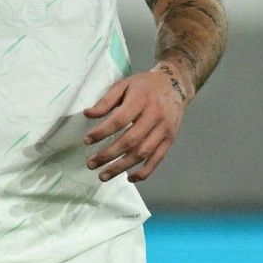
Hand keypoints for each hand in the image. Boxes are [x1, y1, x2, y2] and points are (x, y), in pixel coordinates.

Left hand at [82, 66, 190, 181]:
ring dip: (122, 167)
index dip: (102, 132)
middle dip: (109, 155)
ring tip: (103, 175)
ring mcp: (164, 130)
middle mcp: (154, 116)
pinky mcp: (170, 140)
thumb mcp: (124, 85)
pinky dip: (143, 172)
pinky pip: (157, 160)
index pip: (120, 120)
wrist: (175, 84)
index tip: (87, 140)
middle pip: (130, 141)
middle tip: (91, 164)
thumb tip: (88, 114)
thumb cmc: (145, 85)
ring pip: (142, 153)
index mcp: (141, 100)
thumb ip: (106, 100)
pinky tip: (129, 178)